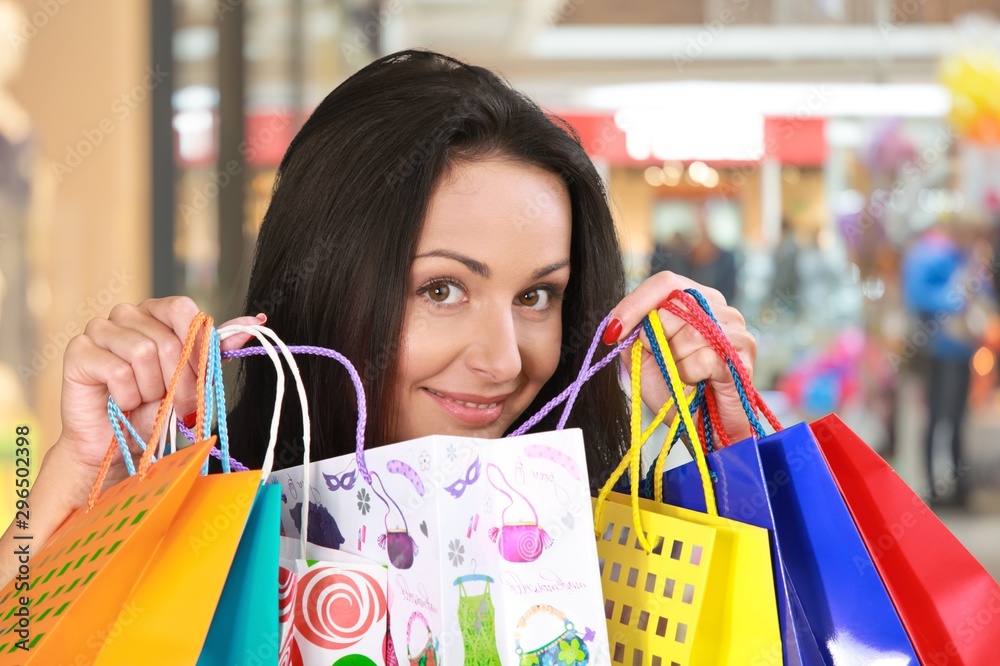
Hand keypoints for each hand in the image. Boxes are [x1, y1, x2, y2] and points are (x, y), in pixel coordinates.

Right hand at [54, 297, 262, 512]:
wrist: (120, 444)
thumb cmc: (156, 408)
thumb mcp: (194, 378)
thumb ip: (217, 350)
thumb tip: (255, 324)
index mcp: (156, 313)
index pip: (184, 310)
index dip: (197, 346)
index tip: (200, 376)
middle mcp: (127, 314)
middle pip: (167, 338)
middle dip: (179, 380)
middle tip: (176, 402)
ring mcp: (99, 329)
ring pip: (143, 353)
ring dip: (152, 389)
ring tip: (144, 400)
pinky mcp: (78, 351)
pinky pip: (117, 370)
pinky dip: (128, 395)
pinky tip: (122, 402)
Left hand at [604, 272, 756, 443]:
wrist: (703, 431)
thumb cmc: (676, 393)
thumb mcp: (643, 360)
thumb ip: (631, 335)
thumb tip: (619, 322)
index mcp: (697, 302)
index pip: (666, 283)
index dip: (635, 303)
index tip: (613, 331)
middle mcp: (720, 308)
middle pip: (675, 306)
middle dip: (657, 339)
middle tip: (664, 363)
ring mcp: (736, 329)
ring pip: (690, 334)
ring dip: (675, 363)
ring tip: (684, 378)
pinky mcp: (742, 355)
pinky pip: (705, 358)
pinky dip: (690, 375)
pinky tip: (697, 384)